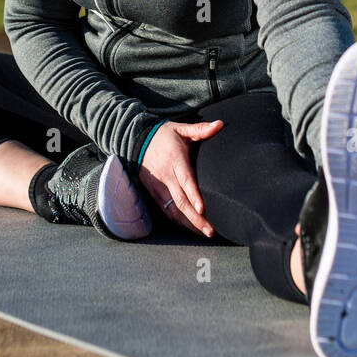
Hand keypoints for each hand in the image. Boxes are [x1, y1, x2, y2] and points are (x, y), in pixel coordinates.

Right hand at [139, 120, 223, 237]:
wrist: (136, 139)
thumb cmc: (164, 135)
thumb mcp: (181, 129)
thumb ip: (201, 129)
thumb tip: (220, 124)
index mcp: (174, 160)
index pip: (185, 180)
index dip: (193, 195)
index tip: (202, 208)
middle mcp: (165, 176)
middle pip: (180, 201)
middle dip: (195, 218)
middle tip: (211, 230)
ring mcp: (158, 187)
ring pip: (173, 210)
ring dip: (188, 223)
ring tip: (204, 232)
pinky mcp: (153, 193)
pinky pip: (166, 210)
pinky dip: (178, 221)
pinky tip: (190, 227)